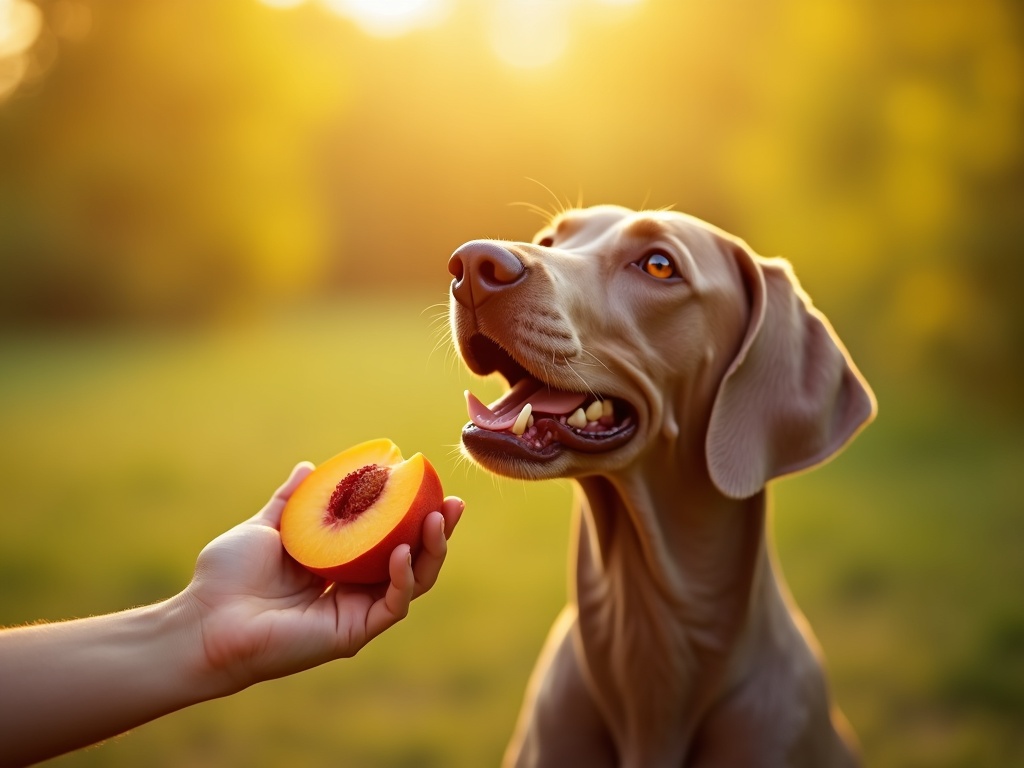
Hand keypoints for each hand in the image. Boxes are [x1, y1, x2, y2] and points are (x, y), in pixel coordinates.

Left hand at [182, 462, 463, 692]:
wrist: (204, 620)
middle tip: (453, 503)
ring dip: (431, 551)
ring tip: (438, 519)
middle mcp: (351, 589)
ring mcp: (354, 611)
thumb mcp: (265, 528)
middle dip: (437, 532)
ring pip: (412, 582)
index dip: (410, 513)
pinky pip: (392, 605)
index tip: (427, 485)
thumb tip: (309, 466)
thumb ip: (291, 501)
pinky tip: (402, 553)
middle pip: (410, 558)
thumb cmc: (226, 578)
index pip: (386, 537)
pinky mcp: (352, 633)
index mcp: (336, 565)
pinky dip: (403, 579)